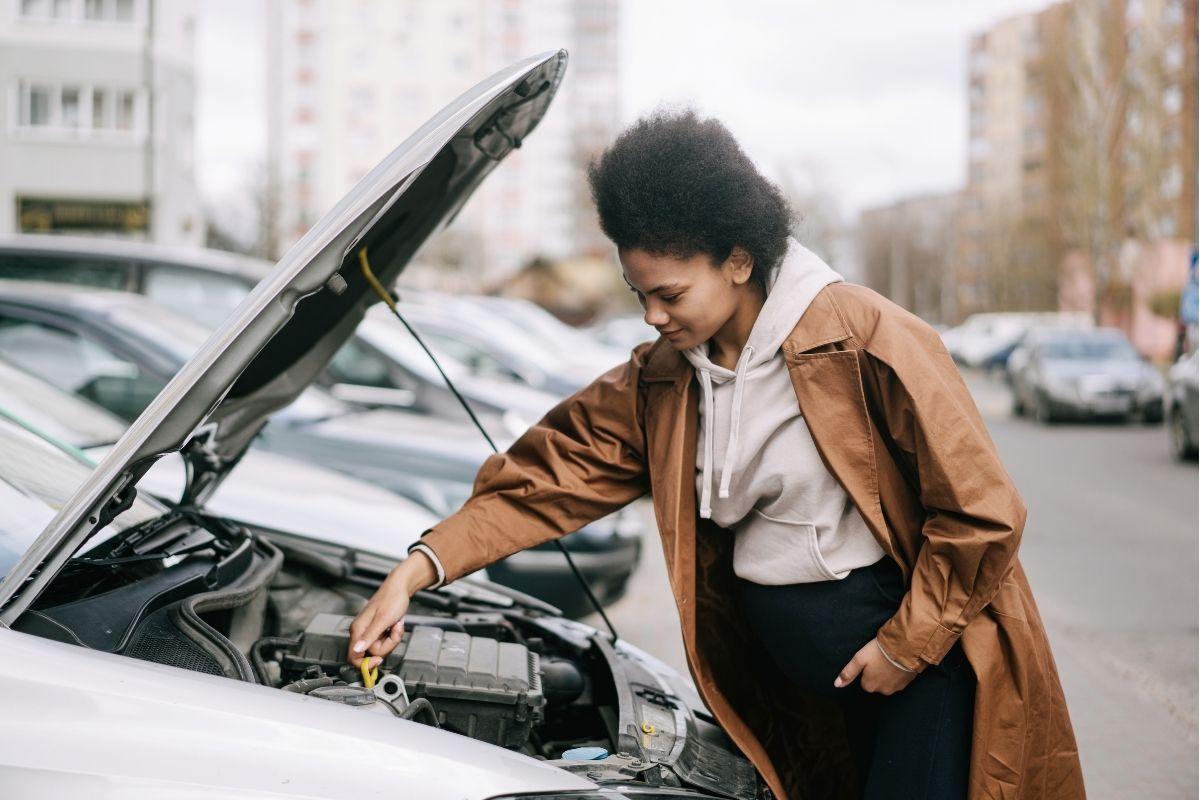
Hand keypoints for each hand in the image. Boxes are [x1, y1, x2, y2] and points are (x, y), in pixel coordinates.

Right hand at [346, 550, 436, 666]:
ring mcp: (369, 632)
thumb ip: (369, 636)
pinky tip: (395, 625)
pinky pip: (385, 642)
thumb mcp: (383, 619)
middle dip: (387, 645)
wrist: (400, 588)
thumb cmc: (392, 599)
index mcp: (358, 630)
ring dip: (392, 639)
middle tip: (393, 630)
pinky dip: (393, 635)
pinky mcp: (377, 631)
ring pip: (380, 649)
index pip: (353, 657)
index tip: (380, 659)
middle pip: (372, 654)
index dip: (366, 663)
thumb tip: (356, 651)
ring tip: (395, 625)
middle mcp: (361, 632)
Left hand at [834, 637, 919, 694]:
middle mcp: (882, 691)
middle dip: (877, 673)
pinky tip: (898, 663)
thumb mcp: (859, 659)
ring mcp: (895, 688)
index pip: (864, 681)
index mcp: (869, 686)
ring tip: (889, 660)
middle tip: (880, 659)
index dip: (867, 670)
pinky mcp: (906, 684)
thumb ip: (848, 673)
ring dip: (888, 674)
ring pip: (887, 682)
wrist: (904, 648)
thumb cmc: (879, 652)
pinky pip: (899, 681)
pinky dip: (898, 674)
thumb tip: (836, 685)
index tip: (871, 661)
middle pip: (876, 683)